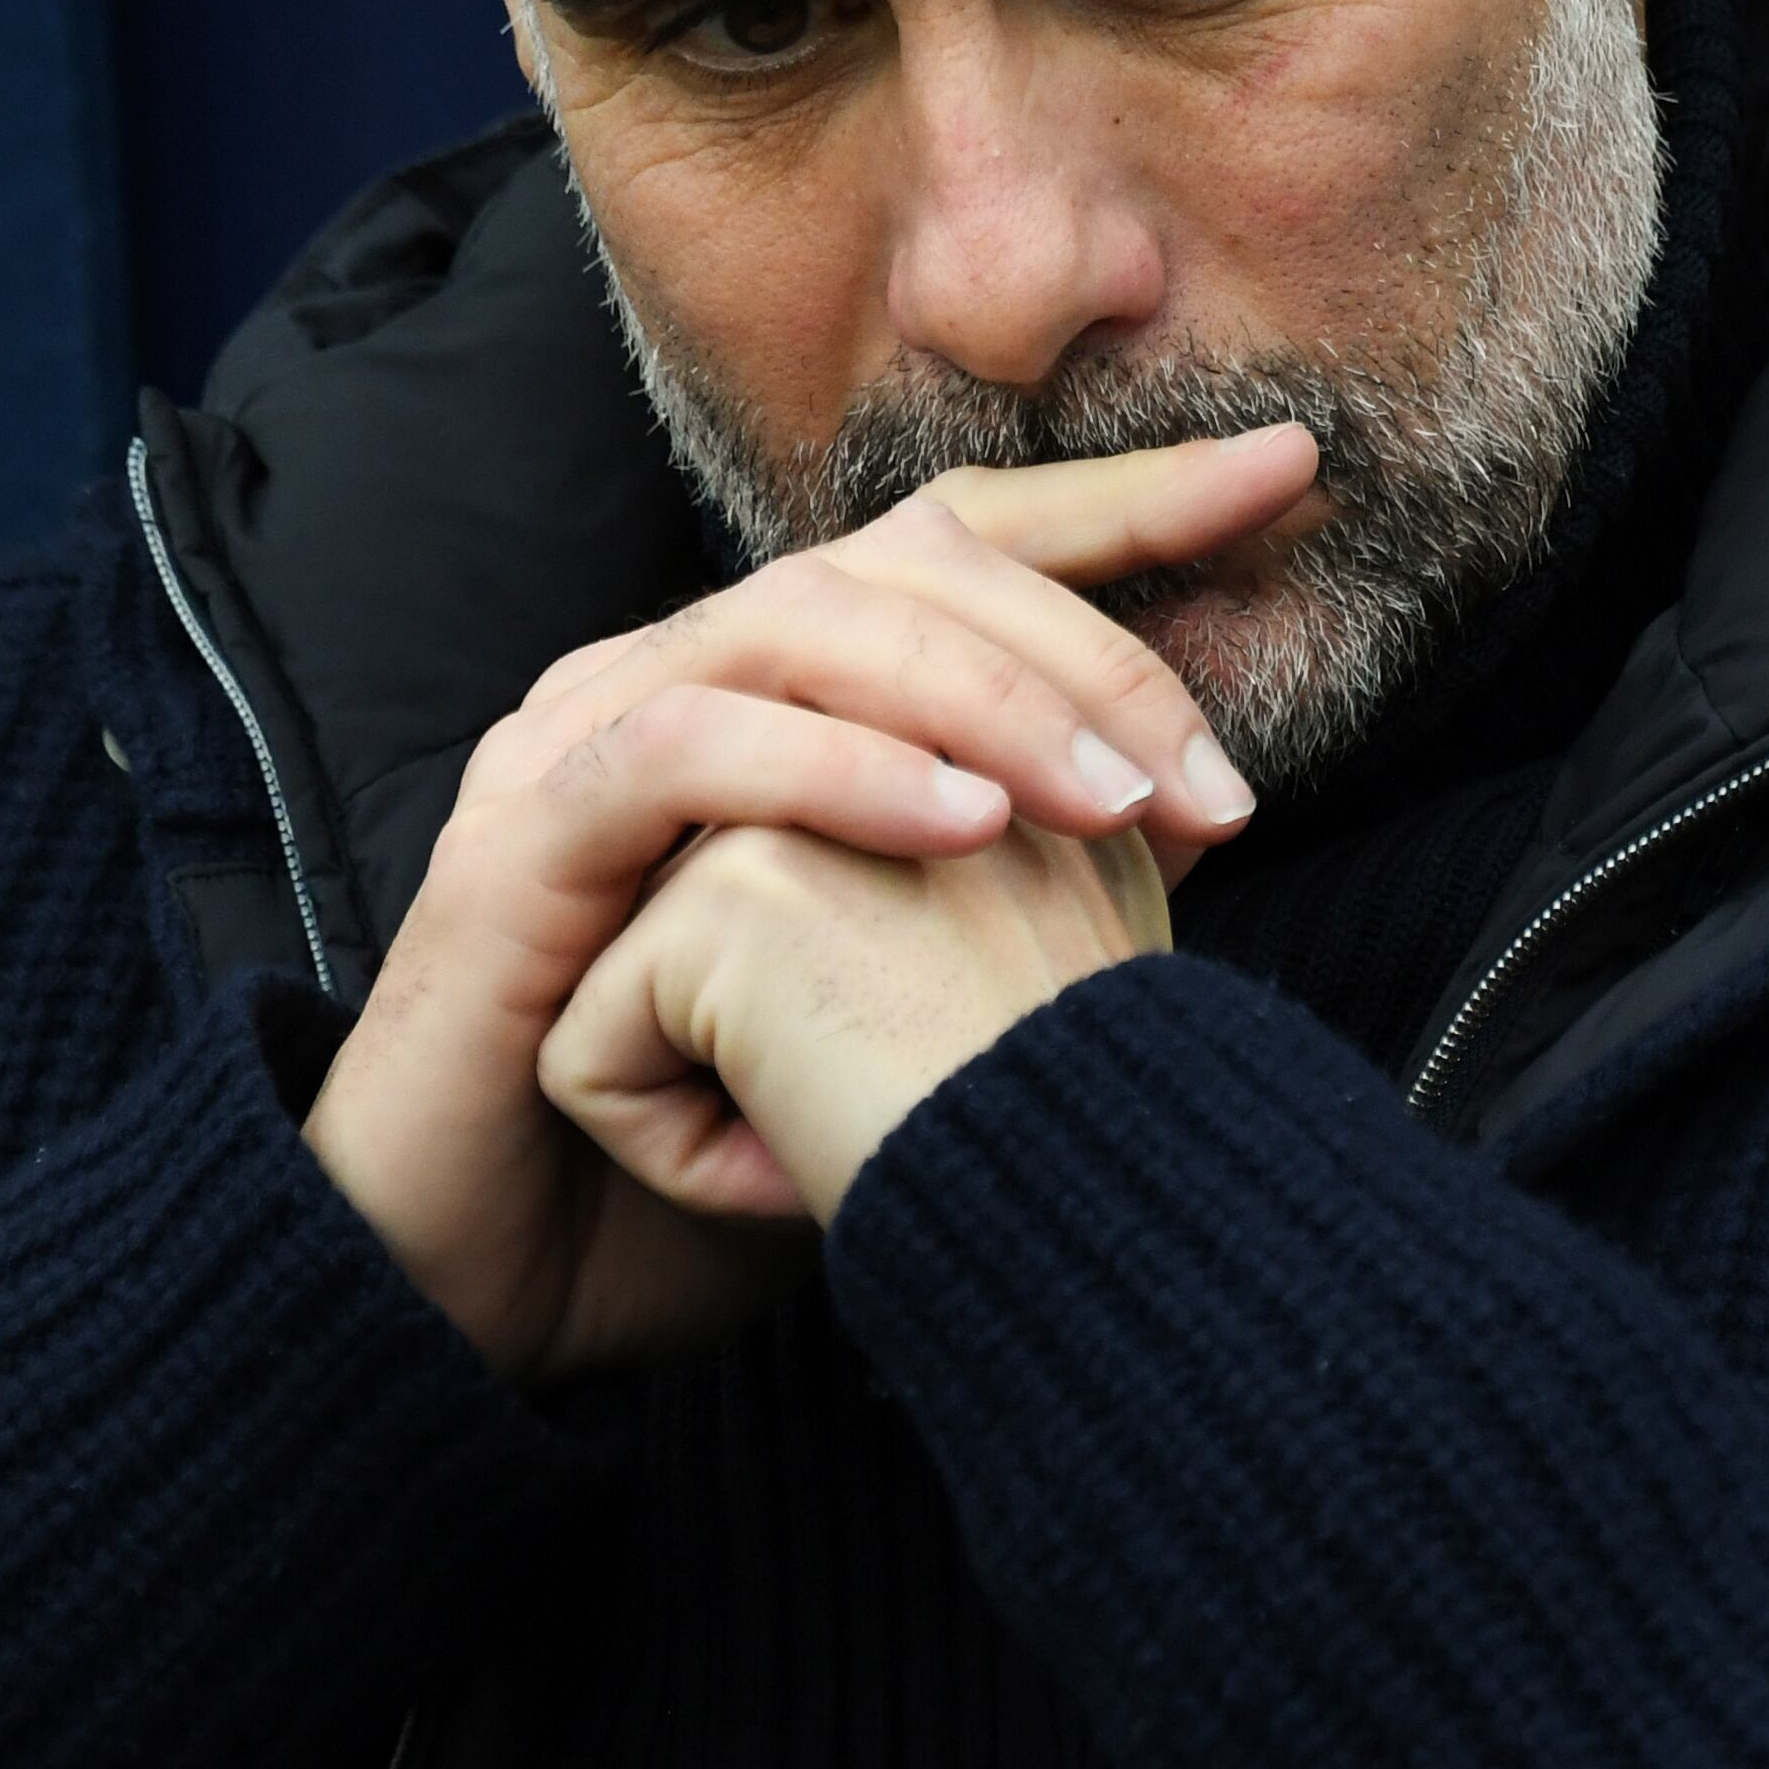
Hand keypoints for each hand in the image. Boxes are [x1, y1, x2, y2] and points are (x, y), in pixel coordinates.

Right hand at [303, 427, 1312, 1380]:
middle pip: (896, 565)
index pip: (953, 546)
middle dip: (1078, 645)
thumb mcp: (892, 1011)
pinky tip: (956, 827)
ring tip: (1113, 803)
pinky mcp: (520, 837)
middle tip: (1215, 778)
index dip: (1118, 506)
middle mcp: (672, 674)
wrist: (478, 1296)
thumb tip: (1186, 830)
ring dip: (978, 702)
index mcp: (767, 690)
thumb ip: (1007, 903)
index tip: (1290, 473)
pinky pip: (686, 751)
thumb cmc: (693, 1161)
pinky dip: (835, 772)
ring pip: (799, 625)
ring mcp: (582, 736)